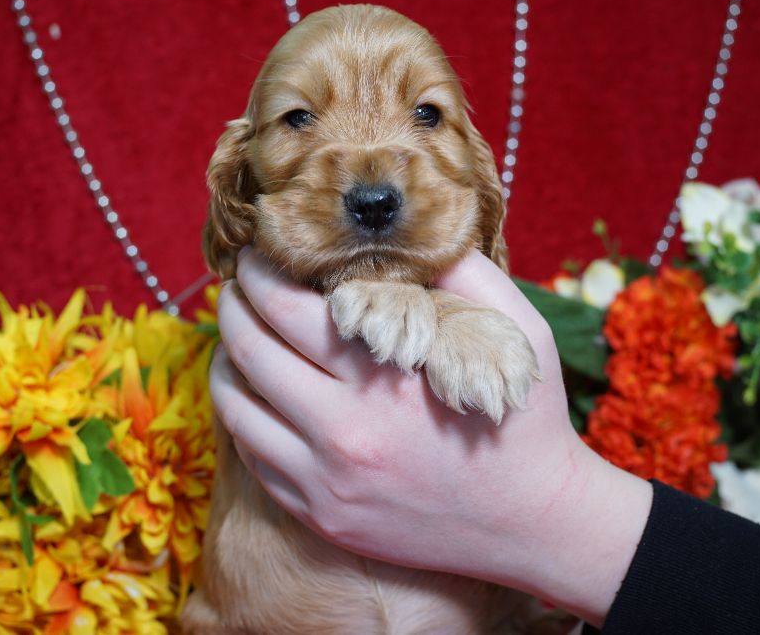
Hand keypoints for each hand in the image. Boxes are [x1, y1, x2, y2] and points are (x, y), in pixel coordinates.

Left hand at [212, 248, 651, 625]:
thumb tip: (406, 236)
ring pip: (236, 408)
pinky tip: (257, 391)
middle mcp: (343, 435)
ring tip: (238, 333)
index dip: (262, 272)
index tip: (259, 251)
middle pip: (250, 352)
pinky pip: (252, 458)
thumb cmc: (523, 419)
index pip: (289, 309)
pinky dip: (243, 414)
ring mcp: (324, 484)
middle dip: (234, 305)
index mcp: (385, 381)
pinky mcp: (319, 516)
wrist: (532, 523)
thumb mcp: (516, 332)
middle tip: (238, 283)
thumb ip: (465, 274)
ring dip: (226, 359)